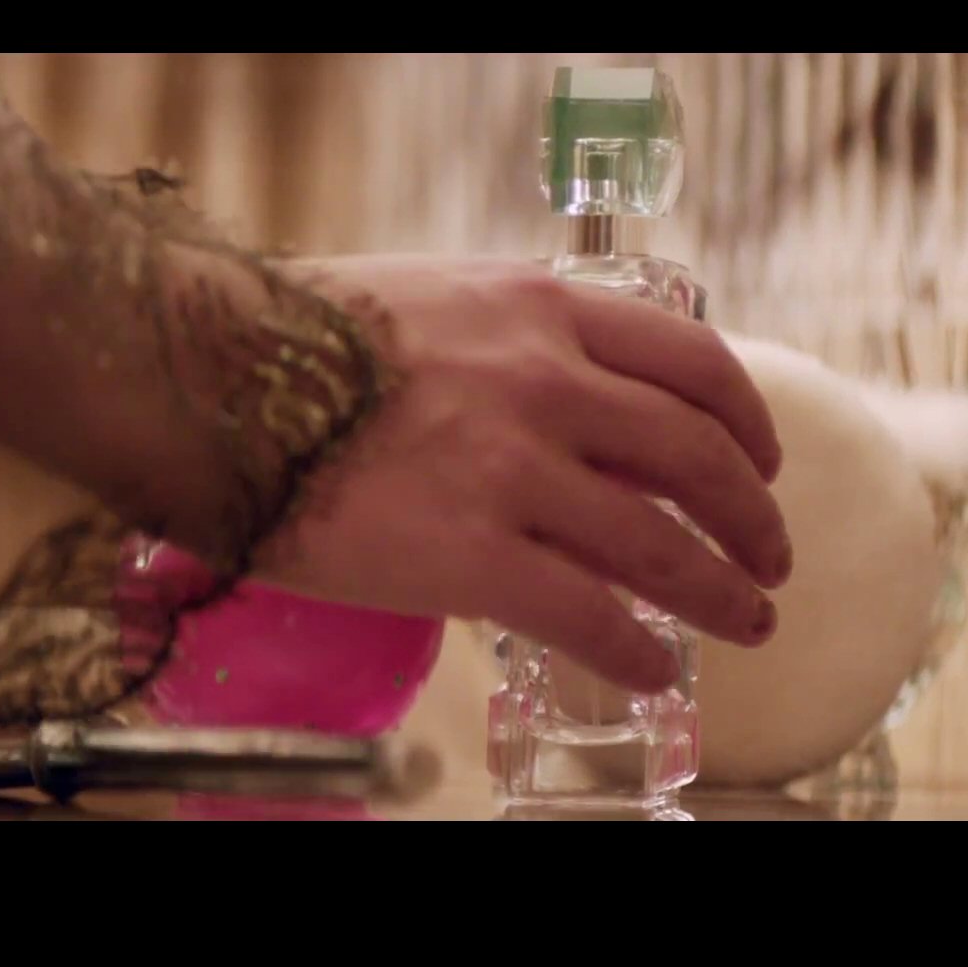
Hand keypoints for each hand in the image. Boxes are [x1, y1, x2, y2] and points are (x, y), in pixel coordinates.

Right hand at [260, 255, 790, 691]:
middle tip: (768, 554)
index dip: (743, 417)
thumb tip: (531, 395)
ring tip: (746, 619)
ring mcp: (512, 471)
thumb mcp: (415, 297)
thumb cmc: (279, 336)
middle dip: (752, 513)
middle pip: (697, 456)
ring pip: (661, 544)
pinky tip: (654, 669)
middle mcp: (543, 382)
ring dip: (721, 590)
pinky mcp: (469, 556)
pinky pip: (590, 616)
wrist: (199, 378)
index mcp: (533, 309)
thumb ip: (491, 337)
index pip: (687, 360)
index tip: (758, 454)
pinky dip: (639, 650)